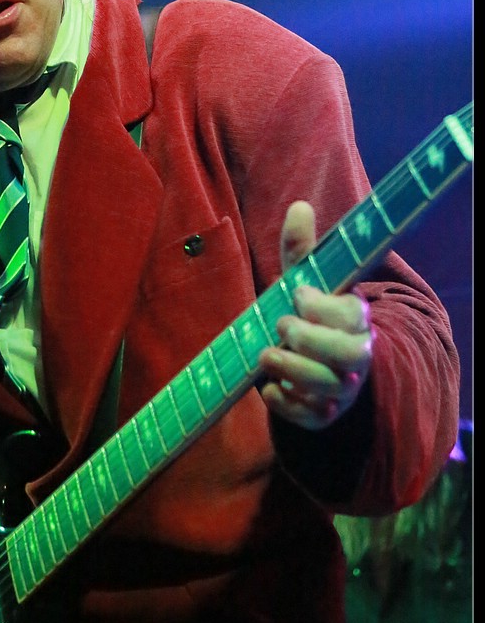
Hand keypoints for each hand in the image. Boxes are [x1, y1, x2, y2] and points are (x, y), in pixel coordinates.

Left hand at [258, 200, 373, 430]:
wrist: (314, 364)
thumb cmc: (308, 315)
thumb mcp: (304, 281)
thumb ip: (301, 250)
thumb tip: (299, 206)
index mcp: (355, 318)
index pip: (351, 314)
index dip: (321, 305)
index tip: (298, 293)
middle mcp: (356, 355)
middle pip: (345, 353)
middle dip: (306, 337)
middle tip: (281, 325)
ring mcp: (343, 388)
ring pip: (327, 386)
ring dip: (291, 368)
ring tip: (266, 353)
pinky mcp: (324, 415)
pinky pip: (310, 417)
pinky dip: (285, 402)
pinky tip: (269, 387)